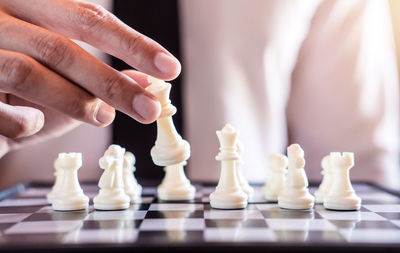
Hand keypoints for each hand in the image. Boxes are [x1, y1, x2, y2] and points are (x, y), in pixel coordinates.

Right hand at [0, 0, 180, 155]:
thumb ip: (101, 78)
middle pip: (60, 47)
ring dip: (75, 103)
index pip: (88, 18)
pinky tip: (33, 124)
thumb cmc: (21, 89)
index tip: (170, 69)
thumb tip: (149, 84)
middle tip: (149, 110)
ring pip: (28, 73)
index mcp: (29, 5)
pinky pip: (0, 110)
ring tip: (102, 117)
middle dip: (111, 84)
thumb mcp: (66, 79)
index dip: (132, 44)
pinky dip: (26, 124)